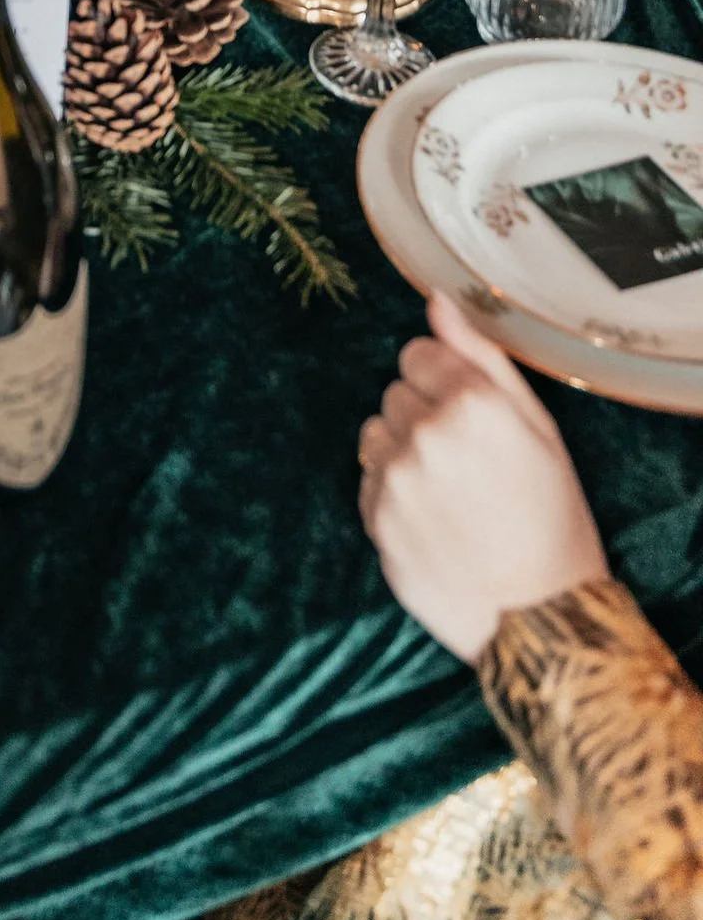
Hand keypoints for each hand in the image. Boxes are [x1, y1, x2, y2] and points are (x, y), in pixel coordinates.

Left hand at [358, 293, 608, 661]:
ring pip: (376, 434)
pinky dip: (391, 494)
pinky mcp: (375, 518)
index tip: (468, 415)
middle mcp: (426, 432)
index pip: (418, 353)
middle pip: (396, 393)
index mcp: (473, 402)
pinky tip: (432, 521)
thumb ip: (481, 357)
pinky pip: (368, 481)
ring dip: (402, 453)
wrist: (539, 619)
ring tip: (449, 494)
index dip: (443, 381)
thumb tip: (436, 300)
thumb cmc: (550, 520)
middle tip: (468, 464)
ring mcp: (396, 477)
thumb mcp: (538, 429)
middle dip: (424, 416)